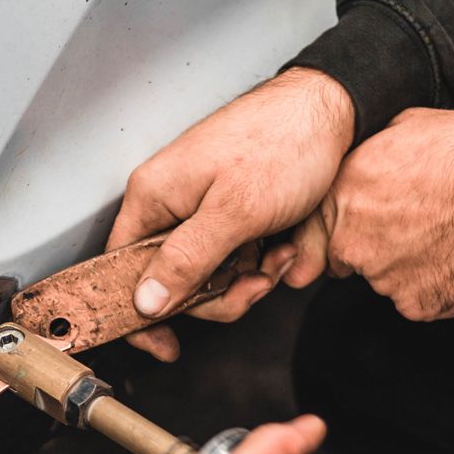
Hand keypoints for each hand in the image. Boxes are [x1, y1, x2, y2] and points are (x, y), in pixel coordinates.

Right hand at [109, 69, 356, 360]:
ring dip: (248, 276)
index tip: (165, 343)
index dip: (141, 312)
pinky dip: (261, 257)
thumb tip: (145, 302)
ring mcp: (200, 205)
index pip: (121, 269)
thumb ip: (186, 261)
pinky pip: (234, 253)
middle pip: (173, 280)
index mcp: (154, 197)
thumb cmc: (282, 144)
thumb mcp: (234, 213)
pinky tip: (286, 243)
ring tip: (280, 255)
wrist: (332, 109)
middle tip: (257, 282)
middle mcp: (170, 201)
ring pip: (209, 272)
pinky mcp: (229, 207)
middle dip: (220, 293)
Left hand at [292, 108, 453, 320]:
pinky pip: (416, 298)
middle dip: (372, 244)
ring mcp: (384, 278)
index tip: (355, 224)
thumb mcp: (408, 124)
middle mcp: (355, 241)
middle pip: (348, 255)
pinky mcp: (416, 304)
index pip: (313, 225)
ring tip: (443, 234)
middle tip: (413, 224)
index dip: (337, 224)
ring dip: (405, 263)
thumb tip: (364, 152)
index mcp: (345, 195)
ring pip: (384, 277)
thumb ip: (371, 149)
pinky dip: (432, 285)